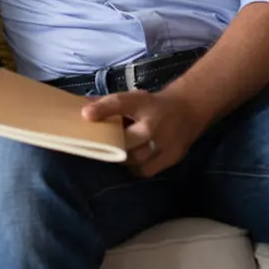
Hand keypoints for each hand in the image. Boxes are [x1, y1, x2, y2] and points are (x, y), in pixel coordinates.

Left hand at [81, 90, 205, 177]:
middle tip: (101, 148)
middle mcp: (154, 122)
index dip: (102, 109)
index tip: (86, 115)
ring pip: (135, 158)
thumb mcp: (133, 98)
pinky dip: (135, 168)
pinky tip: (131, 163)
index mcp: (141, 102)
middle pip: (127, 139)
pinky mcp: (172, 157)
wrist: (188, 110)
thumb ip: (108, 105)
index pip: (120, 103)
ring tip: (115, 156)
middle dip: (112, 145)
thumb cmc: (151, 105)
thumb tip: (80, 111)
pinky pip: (146, 170)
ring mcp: (165, 141)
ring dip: (122, 159)